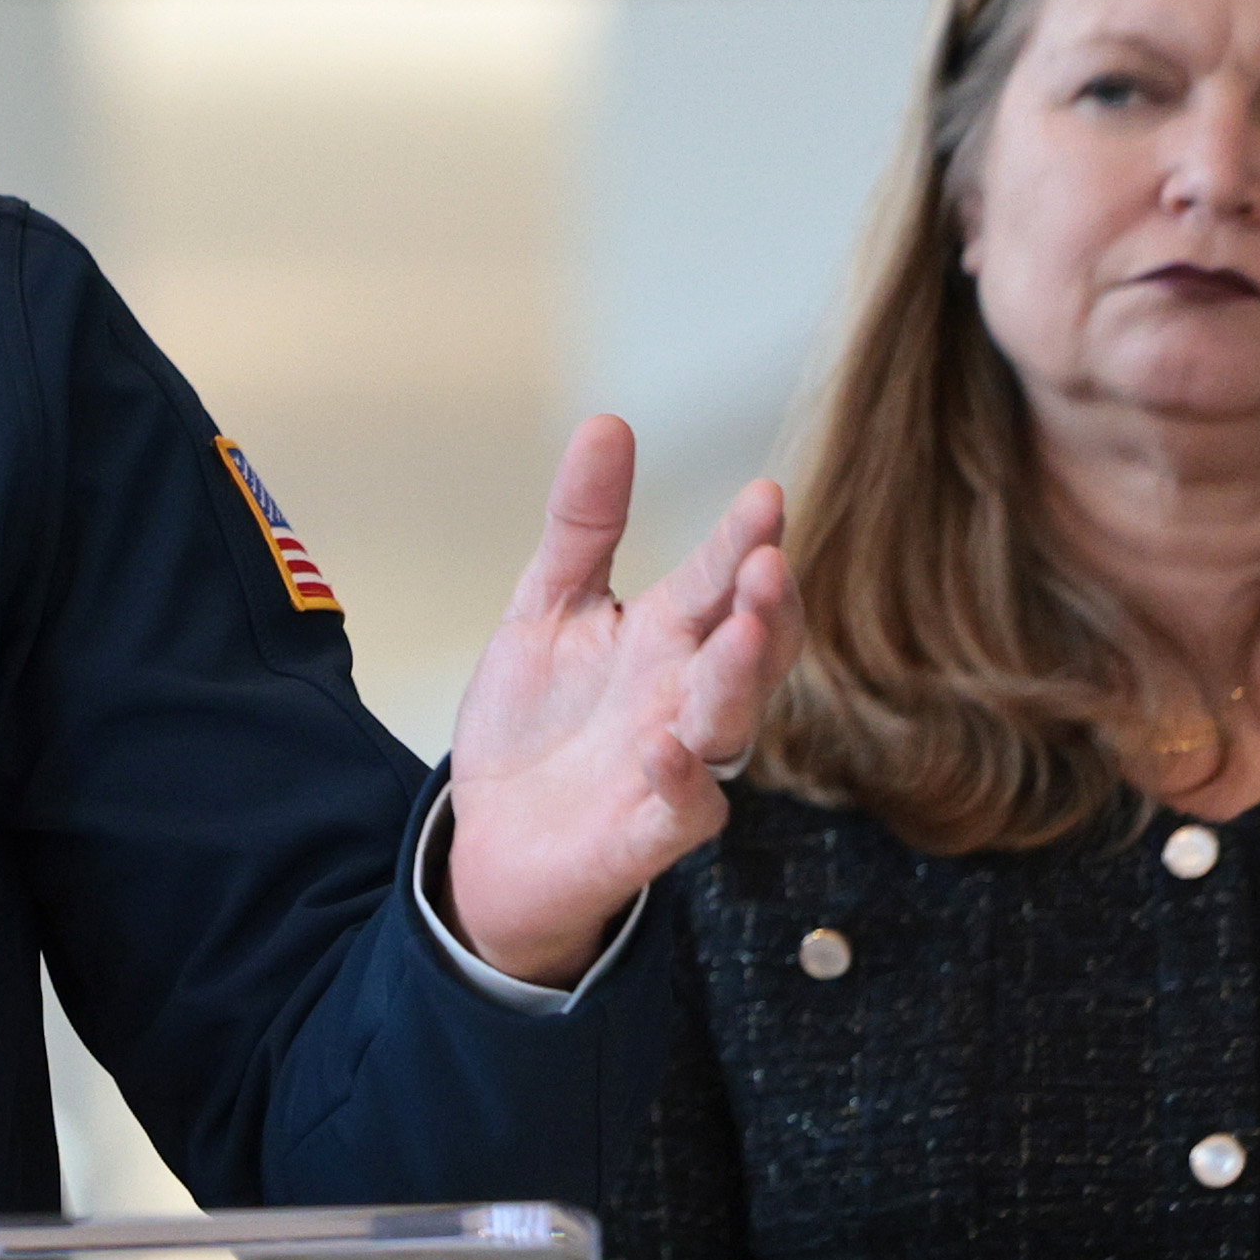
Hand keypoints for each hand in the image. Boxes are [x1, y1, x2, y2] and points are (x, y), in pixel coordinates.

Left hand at [442, 418, 795, 986]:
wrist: (492, 838)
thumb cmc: (537, 724)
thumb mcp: (547, 608)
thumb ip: (581, 525)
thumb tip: (608, 421)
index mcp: (667, 636)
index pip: (719, 580)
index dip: (742, 541)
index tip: (764, 495)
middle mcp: (684, 696)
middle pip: (749, 647)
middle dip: (764, 606)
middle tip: (766, 561)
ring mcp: (675, 765)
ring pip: (730, 720)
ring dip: (741, 676)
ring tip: (744, 630)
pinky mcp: (648, 833)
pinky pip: (685, 811)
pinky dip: (681, 781)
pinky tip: (666, 749)